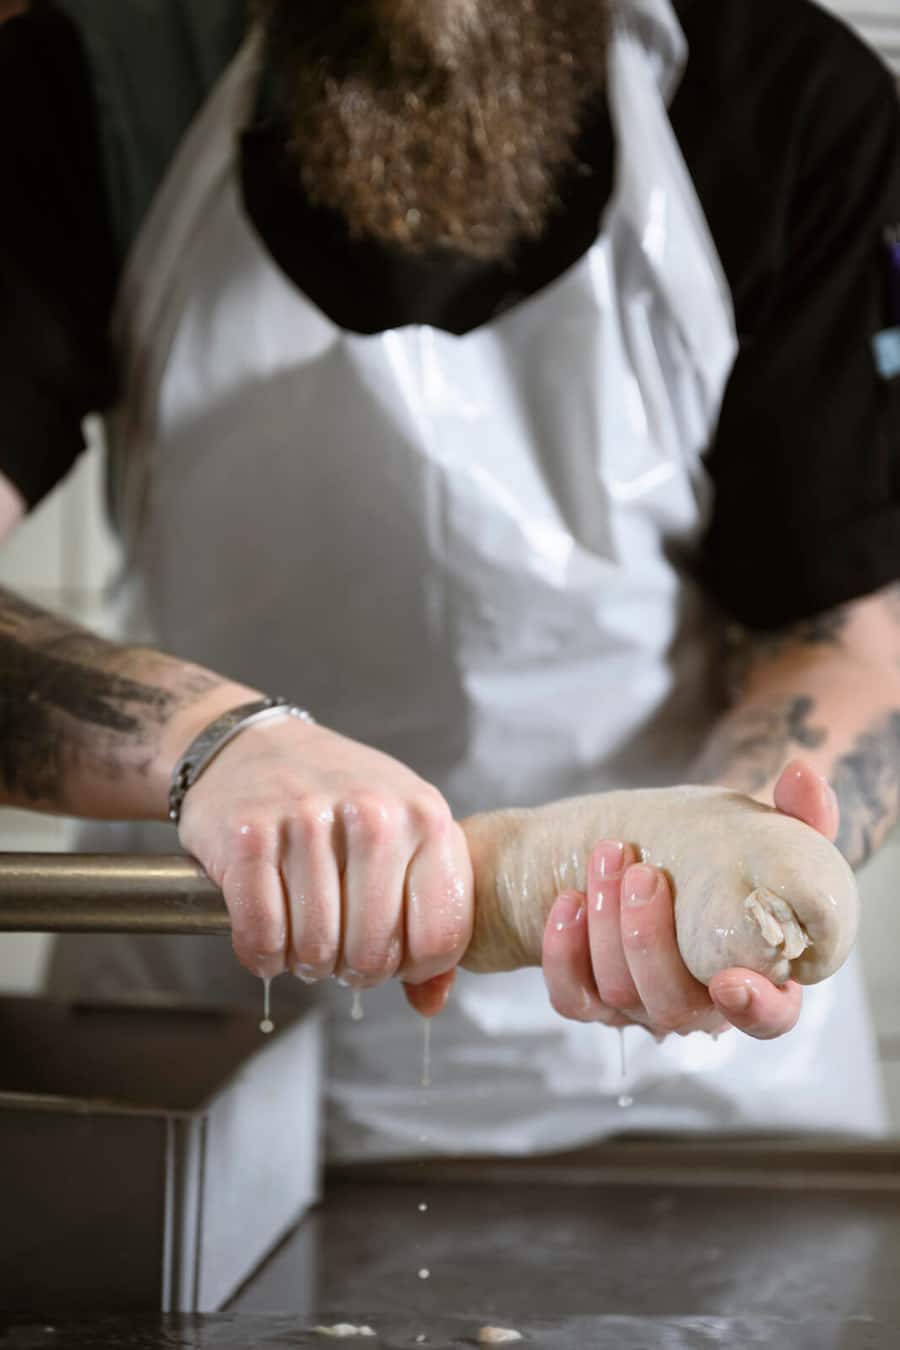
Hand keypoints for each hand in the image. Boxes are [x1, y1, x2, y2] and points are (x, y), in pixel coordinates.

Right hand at [176, 716, 472, 1010]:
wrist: (256, 747)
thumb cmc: (340, 799)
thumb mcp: (404, 834)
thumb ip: (429, 917)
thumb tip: (428, 1002)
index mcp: (426, 816)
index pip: (439, 936)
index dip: (412, 967)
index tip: (392, 956)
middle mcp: (373, 814)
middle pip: (372, 953)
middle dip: (351, 969)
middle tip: (338, 951)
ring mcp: (307, 820)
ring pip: (314, 949)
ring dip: (304, 962)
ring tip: (304, 936)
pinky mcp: (248, 835)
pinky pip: (261, 936)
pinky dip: (261, 955)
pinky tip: (268, 936)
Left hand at [541, 759, 838, 1039]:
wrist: (636, 848)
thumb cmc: (713, 851)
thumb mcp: (762, 831)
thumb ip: (800, 813)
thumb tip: (804, 774)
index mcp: (755, 974)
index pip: (768, 1020)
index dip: (754, 1009)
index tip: (728, 980)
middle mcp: (696, 1003)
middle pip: (674, 1006)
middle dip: (650, 939)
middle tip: (643, 873)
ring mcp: (640, 1006)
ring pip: (620, 995)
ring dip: (608, 926)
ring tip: (607, 856)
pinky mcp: (589, 998)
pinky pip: (571, 999)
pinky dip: (563, 952)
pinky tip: (569, 901)